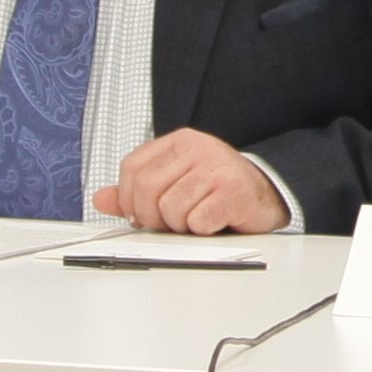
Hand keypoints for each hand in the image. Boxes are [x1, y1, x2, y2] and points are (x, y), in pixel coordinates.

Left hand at [96, 130, 288, 235]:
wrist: (269, 194)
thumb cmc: (220, 190)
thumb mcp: (176, 183)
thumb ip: (138, 190)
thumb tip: (101, 199)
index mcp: (180, 142)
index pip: (133, 167)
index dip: (128, 197)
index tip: (139, 213)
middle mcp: (198, 149)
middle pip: (147, 189)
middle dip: (151, 216)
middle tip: (167, 223)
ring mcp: (217, 168)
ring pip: (170, 209)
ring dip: (180, 225)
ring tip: (197, 219)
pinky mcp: (233, 192)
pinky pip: (197, 221)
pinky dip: (202, 229)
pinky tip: (214, 221)